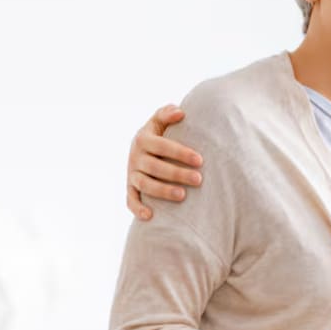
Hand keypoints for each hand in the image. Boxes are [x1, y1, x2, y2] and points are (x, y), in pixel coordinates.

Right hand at [126, 104, 204, 219]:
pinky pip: (130, 199)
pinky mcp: (130, 187)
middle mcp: (135, 156)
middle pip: (155, 167)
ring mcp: (131, 173)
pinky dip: (137, 208)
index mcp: (143, 139)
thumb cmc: (159, 133)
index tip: (200, 160)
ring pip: (144, 184)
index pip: (162, 146)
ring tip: (182, 196)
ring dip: (162, 191)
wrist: (141, 148)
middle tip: (199, 179)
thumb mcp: (159, 121)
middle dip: (177, 174)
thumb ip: (167, 114)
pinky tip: (150, 216)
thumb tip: (180, 113)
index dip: (180, 153)